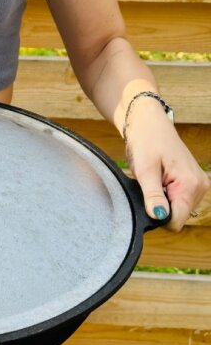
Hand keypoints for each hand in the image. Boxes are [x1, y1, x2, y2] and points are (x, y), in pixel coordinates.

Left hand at [125, 100, 209, 231]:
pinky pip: (179, 200)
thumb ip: (153, 196)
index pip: (176, 221)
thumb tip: (159, 217)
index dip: (158, 217)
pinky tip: (160, 180)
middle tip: (150, 185)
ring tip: (154, 180)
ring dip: (163, 200)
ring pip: (178, 209)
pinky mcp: (192, 182)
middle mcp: (200, 186)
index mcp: (190, 184)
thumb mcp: (145, 170)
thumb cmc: (146, 142)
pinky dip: (166, 195)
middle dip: (160, 207)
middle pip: (178, 216)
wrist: (148, 124)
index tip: (148, 200)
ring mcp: (198, 184)